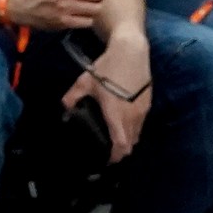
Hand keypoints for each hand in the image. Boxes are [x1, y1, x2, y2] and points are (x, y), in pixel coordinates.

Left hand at [62, 33, 151, 163]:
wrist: (131, 51)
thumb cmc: (108, 67)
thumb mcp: (85, 81)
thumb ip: (72, 97)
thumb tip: (65, 108)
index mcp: (116, 113)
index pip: (120, 143)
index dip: (115, 156)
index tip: (107, 162)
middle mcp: (132, 115)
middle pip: (131, 142)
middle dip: (121, 151)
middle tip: (110, 154)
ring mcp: (142, 109)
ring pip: (138, 133)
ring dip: (129, 140)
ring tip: (117, 141)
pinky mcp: (147, 102)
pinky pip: (141, 123)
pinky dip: (133, 128)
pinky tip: (124, 124)